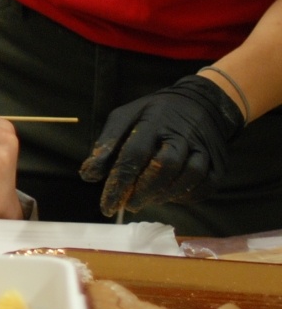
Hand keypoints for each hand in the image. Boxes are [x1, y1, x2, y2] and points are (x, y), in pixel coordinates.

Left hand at [79, 73, 243, 214]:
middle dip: (143, 190)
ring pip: (188, 176)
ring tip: (147, 200)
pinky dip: (186, 196)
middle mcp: (182, 133)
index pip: (134, 153)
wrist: (202, 103)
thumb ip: (106, 144)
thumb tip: (89, 175)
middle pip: (164, 166)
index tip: (107, 205)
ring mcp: (204, 147)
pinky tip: (170, 197)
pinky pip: (206, 185)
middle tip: (128, 204)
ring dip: (164, 195)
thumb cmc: (154, 115)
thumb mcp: (125, 117)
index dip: (119, 182)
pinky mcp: (219, 162)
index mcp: (154, 120)